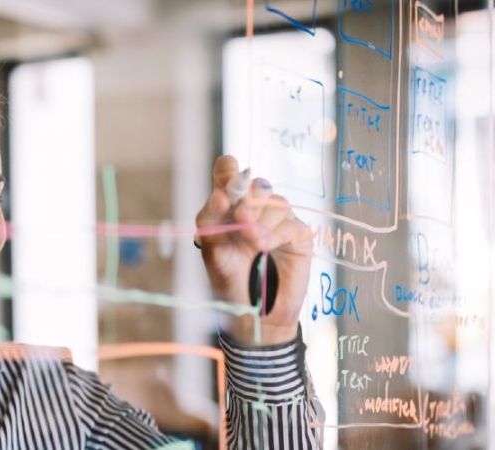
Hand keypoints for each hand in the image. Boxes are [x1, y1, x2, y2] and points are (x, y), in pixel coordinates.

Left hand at [195, 155, 312, 345]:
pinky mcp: (298, 236)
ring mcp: (278, 221)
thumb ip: (210, 221)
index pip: (229, 172)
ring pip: (276, 202)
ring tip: (253, 243)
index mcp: (229, 207)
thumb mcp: (211, 250)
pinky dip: (276, 234)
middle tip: (241, 218)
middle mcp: (255, 209)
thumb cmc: (229, 280)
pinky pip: (290, 224)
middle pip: (256, 184)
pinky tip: (265, 247)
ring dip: (262, 220)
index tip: (226, 182)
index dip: (228, 171)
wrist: (253, 312)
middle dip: (248, 198)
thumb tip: (220, 195)